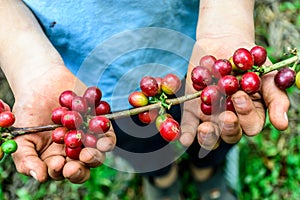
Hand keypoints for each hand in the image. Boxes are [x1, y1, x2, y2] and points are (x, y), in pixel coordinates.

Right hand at [10, 67, 115, 182]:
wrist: (40, 85)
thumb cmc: (28, 114)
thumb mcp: (22, 138)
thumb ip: (28, 160)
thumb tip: (40, 177)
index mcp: (59, 159)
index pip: (66, 172)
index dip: (66, 171)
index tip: (59, 164)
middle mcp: (77, 150)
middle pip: (87, 163)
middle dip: (87, 162)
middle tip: (84, 156)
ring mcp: (89, 136)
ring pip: (100, 148)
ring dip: (101, 149)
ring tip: (97, 146)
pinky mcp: (98, 121)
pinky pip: (106, 128)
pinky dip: (105, 128)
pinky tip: (99, 125)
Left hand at [180, 37, 289, 149]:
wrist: (223, 41)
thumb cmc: (248, 60)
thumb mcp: (266, 75)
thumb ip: (275, 98)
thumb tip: (281, 124)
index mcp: (250, 113)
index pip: (251, 125)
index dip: (246, 115)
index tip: (239, 96)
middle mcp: (230, 117)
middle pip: (230, 133)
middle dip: (228, 127)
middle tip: (226, 116)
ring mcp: (211, 115)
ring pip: (210, 134)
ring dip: (208, 136)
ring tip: (206, 128)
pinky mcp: (193, 108)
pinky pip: (190, 124)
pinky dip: (187, 133)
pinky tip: (184, 139)